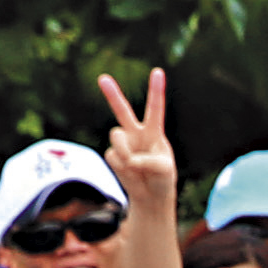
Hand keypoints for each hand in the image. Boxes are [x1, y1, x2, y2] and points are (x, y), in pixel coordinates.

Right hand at [93, 65, 176, 209]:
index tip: (158, 71)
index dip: (156, 90)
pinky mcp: (113, 155)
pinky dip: (122, 168)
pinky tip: (131, 173)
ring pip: (116, 137)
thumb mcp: (165, 169)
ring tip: (136, 166)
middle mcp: (137, 133)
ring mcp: (123, 144)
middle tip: (102, 78)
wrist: (150, 196)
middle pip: (122, 111)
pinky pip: (114, 157)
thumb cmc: (162, 178)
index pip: (155, 108)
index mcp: (154, 131)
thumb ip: (148, 160)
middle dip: (112, 94)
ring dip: (125, 151)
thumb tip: (128, 158)